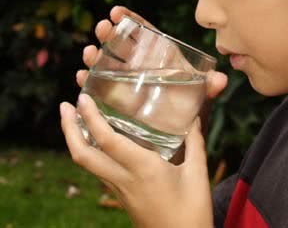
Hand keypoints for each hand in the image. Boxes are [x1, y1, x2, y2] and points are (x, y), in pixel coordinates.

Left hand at [62, 5, 227, 226]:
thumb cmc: (193, 213)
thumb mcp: (198, 173)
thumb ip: (195, 142)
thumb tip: (193, 117)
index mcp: (143, 169)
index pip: (107, 141)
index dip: (91, 118)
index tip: (82, 98)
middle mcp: (125, 179)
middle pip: (83, 155)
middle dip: (69, 129)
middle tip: (64, 106)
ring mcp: (120, 190)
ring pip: (87, 164)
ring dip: (76, 140)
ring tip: (75, 118)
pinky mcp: (122, 197)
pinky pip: (99, 171)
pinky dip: (91, 152)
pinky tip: (98, 142)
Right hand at [76, 6, 226, 98]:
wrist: (183, 130)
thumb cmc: (192, 105)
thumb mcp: (201, 95)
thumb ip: (209, 87)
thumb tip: (221, 80)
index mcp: (160, 56)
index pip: (144, 32)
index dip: (130, 20)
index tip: (116, 11)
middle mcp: (141, 64)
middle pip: (122, 44)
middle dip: (109, 34)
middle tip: (101, 27)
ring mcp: (128, 80)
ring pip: (108, 62)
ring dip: (96, 55)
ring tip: (89, 52)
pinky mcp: (118, 97)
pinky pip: (102, 85)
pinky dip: (90, 80)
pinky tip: (82, 77)